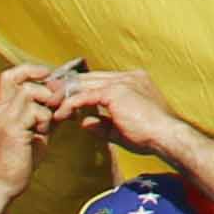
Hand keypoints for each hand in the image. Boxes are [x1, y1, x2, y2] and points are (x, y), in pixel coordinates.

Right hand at [0, 61, 61, 199]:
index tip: (48, 76)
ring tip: (47, 125)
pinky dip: (46, 119)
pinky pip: (36, 111)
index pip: (10, 77)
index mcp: (0, 110)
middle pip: (18, 78)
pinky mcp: (11, 130)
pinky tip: (43, 134)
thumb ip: (44, 117)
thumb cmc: (14, 165)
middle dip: (44, 85)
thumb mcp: (33, 135)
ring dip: (46, 105)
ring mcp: (2, 118)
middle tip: (57, 101)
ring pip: (30, 92)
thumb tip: (64, 104)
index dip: (31, 70)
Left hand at [55, 65, 183, 156]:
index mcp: (134, 81)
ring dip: (64, 95)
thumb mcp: (122, 129)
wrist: (166, 136)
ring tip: (49, 105)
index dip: (80, 87)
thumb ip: (104, 123)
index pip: (100, 79)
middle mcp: (128, 77)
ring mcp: (122, 82)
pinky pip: (85, 96)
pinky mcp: (115, 91)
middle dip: (66, 86)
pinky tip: (60, 114)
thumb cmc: (150, 136)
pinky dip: (70, 104)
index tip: (63, 95)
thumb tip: (85, 123)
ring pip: (84, 84)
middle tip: (47, 94)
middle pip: (89, 77)